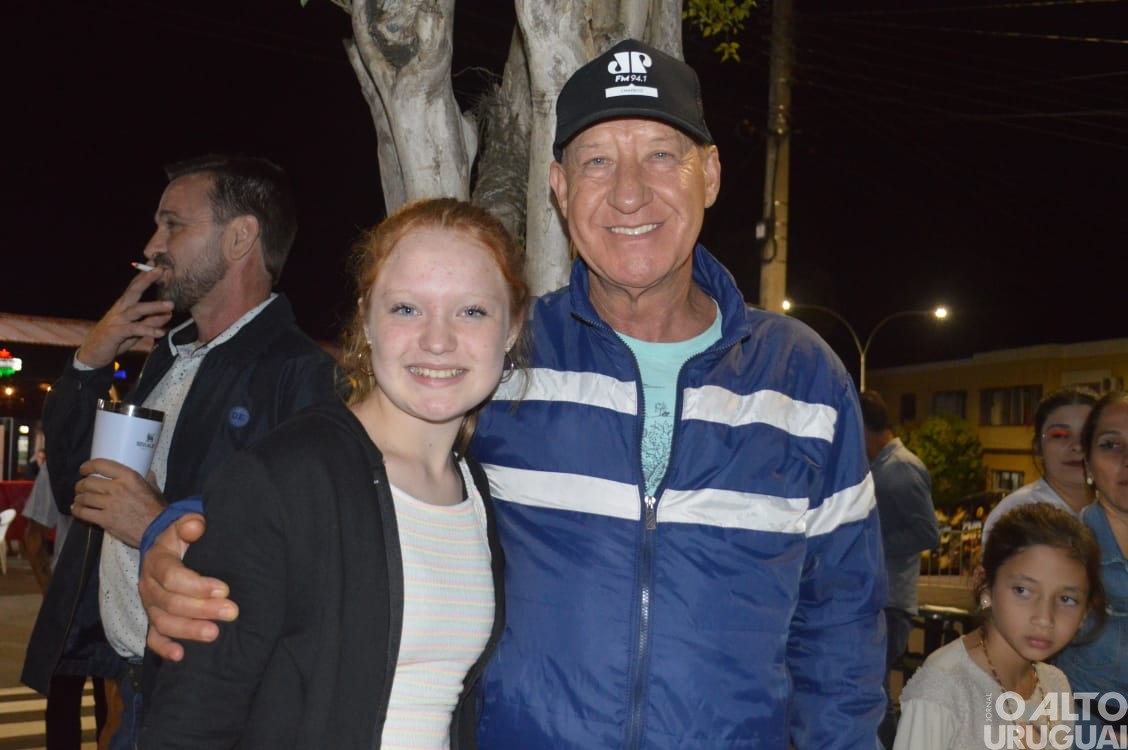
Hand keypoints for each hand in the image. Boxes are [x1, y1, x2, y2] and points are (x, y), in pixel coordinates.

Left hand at [73, 459, 165, 546]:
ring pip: (83, 497)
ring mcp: (109, 505)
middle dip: (80, 484)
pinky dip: (77, 510)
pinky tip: (77, 509)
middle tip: (81, 487)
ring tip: (79, 499)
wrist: (158, 530)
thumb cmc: (157, 508)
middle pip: (88, 482)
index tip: (84, 470)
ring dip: (78, 498)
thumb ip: (147, 479)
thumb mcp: (154, 488)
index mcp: (129, 477)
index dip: (87, 466)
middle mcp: (117, 488)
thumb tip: (147, 472)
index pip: (100, 465)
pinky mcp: (105, 520)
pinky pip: (83, 512)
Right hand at [76, 268, 173, 368]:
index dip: (145, 276)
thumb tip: (168, 314)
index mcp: (124, 306)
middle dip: (146, 279)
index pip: (135, 287)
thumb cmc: (115, 340)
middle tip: (161, 270)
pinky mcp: (115, 333)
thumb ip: (151, 322)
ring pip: (136, 309)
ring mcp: (116, 320)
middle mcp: (119, 309)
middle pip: (133, 291)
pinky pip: (134, 329)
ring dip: (154, 306)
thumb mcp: (136, 330)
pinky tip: (161, 332)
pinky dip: (148, 330)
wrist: (94, 354)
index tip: (157, 264)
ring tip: (170, 306)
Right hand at [139, 514, 238, 661]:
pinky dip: (164, 649)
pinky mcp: (153, 620)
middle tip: (231, 612)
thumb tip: (196, 526)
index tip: (224, 590)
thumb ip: (190, 524)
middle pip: (171, 602)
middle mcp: (149, 586)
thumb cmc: (182, 540)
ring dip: (189, 631)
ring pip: (164, 622)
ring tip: (214, 634)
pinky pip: (153, 638)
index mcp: (157, 562)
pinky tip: (181, 656)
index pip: (173, 576)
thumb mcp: (184, 526)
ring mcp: (150, 606)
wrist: (165, 551)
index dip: (197, 585)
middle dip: (202, 609)